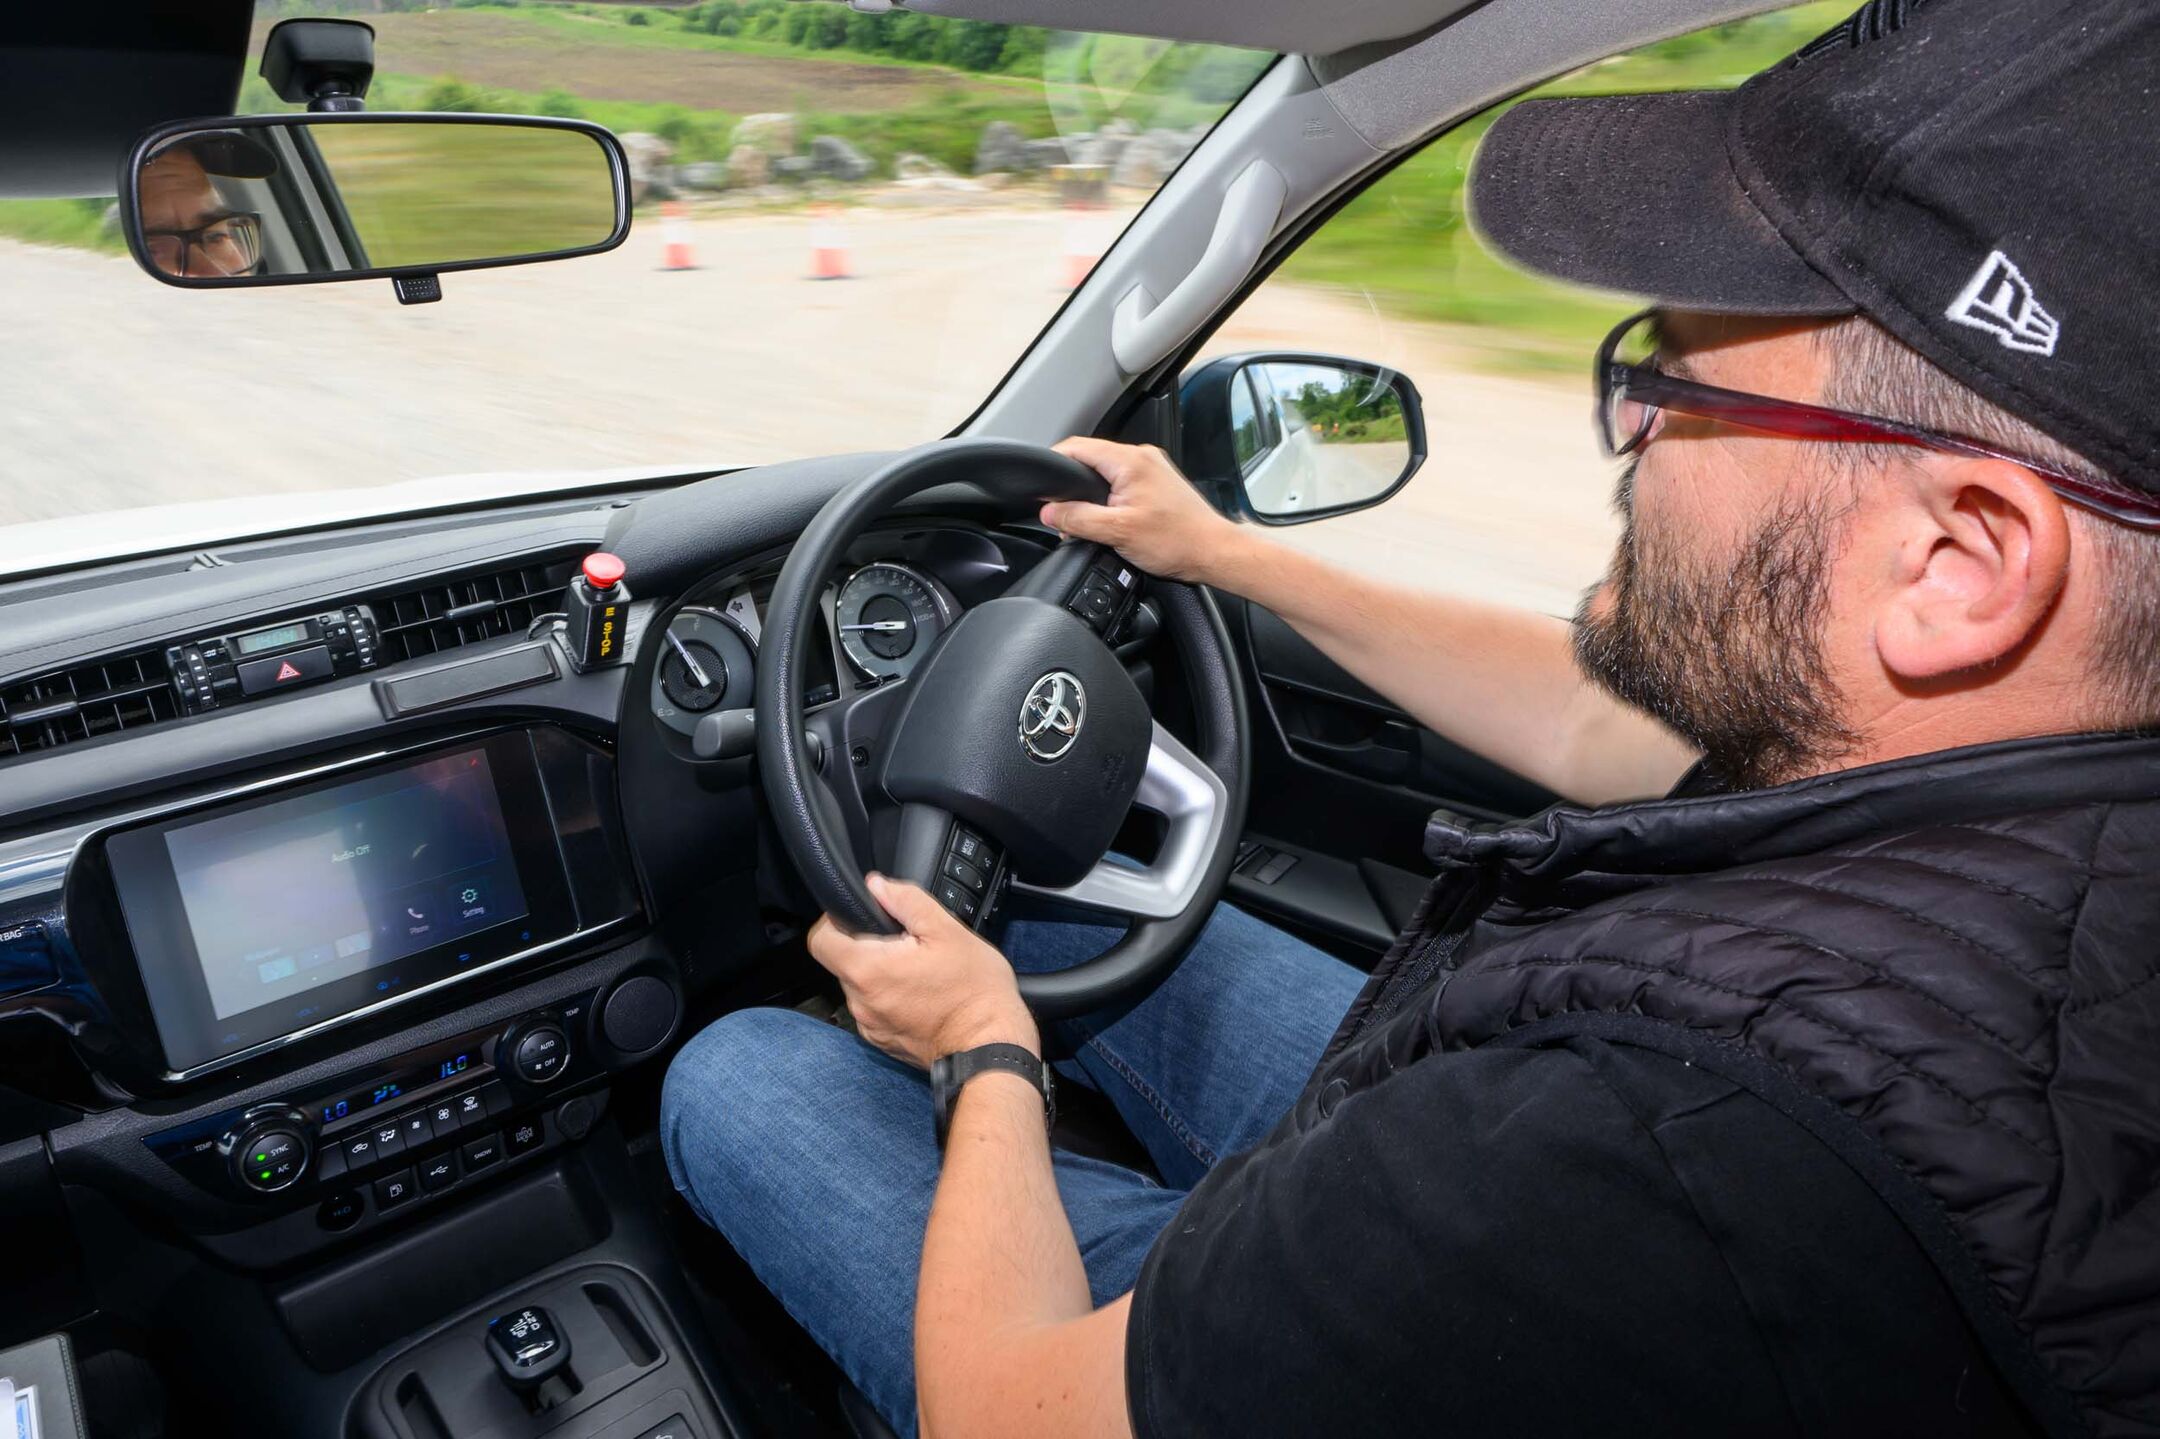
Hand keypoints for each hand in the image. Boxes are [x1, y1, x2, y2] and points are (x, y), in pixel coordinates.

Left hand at [808, 873, 1038, 1069]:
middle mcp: (861, 1002)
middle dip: (866, 947)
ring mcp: (870, 1026)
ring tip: (918, 970)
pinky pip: (873, 1010)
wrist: (992, 1045)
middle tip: (905, 944)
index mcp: (868, 970)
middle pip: (841, 962)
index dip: (834, 921)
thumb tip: (877, 886)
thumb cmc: (974, 991)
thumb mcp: (947, 931)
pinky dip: (888, 998)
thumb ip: (907, 901)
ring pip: (859, 987)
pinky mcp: (883, 1041)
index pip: (820, 940)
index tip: (861, 917)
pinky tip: (920, 995)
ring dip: (879, 973)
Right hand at [1044, 437, 1253, 585]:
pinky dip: (1109, 498)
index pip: (1077, 447)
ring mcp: (1151, 468)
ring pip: (1106, 472)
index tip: (1041, 483)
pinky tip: (1110, 521)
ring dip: (1091, 495)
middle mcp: (1142, 457)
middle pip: (1090, 459)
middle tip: (1062, 514)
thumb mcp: (1117, 533)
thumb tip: (1049, 513)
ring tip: (1087, 521)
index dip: (1053, 463)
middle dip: (1071, 485)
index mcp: (1130, 460)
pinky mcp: (1157, 483)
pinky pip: (1122, 482)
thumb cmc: (1177, 541)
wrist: (1213, 552)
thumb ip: (1078, 519)